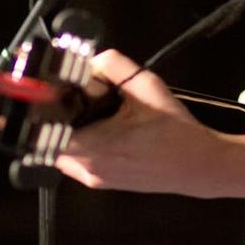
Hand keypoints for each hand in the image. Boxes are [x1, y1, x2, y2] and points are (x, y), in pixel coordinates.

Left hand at [55, 50, 226, 196]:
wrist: (200, 165)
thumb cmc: (175, 128)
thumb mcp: (148, 86)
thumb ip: (116, 66)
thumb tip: (91, 60)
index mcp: (97, 147)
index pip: (46, 133)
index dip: (44, 110)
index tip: (55, 92)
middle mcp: (89, 169)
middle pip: (50, 141)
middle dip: (58, 117)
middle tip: (79, 98)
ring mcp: (95, 180)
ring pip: (62, 152)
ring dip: (69, 131)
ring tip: (95, 113)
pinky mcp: (103, 183)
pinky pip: (78, 160)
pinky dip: (82, 142)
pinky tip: (106, 129)